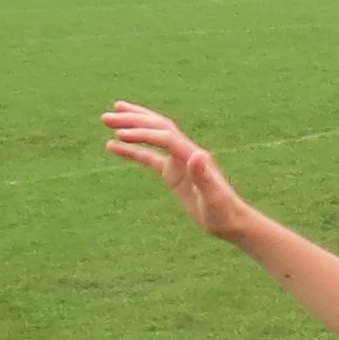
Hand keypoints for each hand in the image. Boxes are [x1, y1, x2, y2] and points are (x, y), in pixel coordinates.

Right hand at [101, 103, 252, 237]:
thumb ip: (205, 176)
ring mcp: (179, 162)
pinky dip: (131, 150)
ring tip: (108, 120)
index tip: (120, 135)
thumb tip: (199, 154)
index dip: (144, 134)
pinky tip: (112, 146)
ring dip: (131, 126)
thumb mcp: (214, 197)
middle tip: (107, 117)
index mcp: (193, 156)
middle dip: (133, 120)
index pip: (166, 137)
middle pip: (158, 128)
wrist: (231, 222)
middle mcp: (186, 153)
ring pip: (153, 137)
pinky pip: (148, 157)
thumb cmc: (223, 212)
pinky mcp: (173, 173)